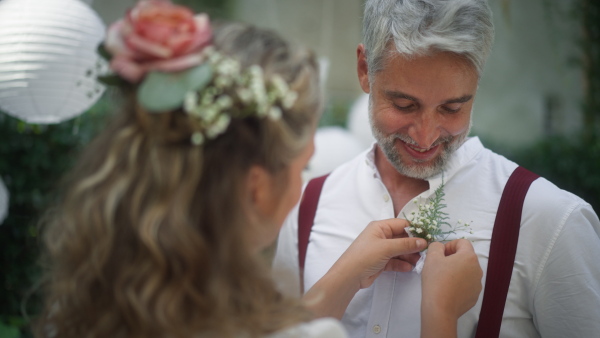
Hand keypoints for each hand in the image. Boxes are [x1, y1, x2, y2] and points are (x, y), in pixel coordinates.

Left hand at [304, 218, 425, 318]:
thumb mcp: (387, 248)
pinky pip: (395, 261)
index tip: (428, 237)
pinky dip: (402, 264)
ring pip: (399, 251)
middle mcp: (381, 237)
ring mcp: (381, 250)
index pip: (402, 225)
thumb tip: (423, 242)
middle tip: (426, 252)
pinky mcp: (381, 262)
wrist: (349, 276)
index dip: (415, 230)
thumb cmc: (365, 256)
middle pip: (402, 238)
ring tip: (419, 261)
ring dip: (409, 256)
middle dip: (413, 245)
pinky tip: (409, 268)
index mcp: (380, 227)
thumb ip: (406, 244)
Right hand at [421, 240, 482, 319]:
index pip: (462, 242)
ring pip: (467, 271)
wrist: (440, 308)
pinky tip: (448, 290)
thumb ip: (436, 246)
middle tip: (439, 266)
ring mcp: (478, 284)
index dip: (450, 245)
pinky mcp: (475, 296)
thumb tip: (441, 248)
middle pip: (466, 257)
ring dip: (457, 271)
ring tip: (443, 279)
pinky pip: (467, 285)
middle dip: (453, 258)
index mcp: (469, 257)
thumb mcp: (431, 257)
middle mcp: (478, 269)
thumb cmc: (436, 279)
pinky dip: (459, 284)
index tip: (440, 254)